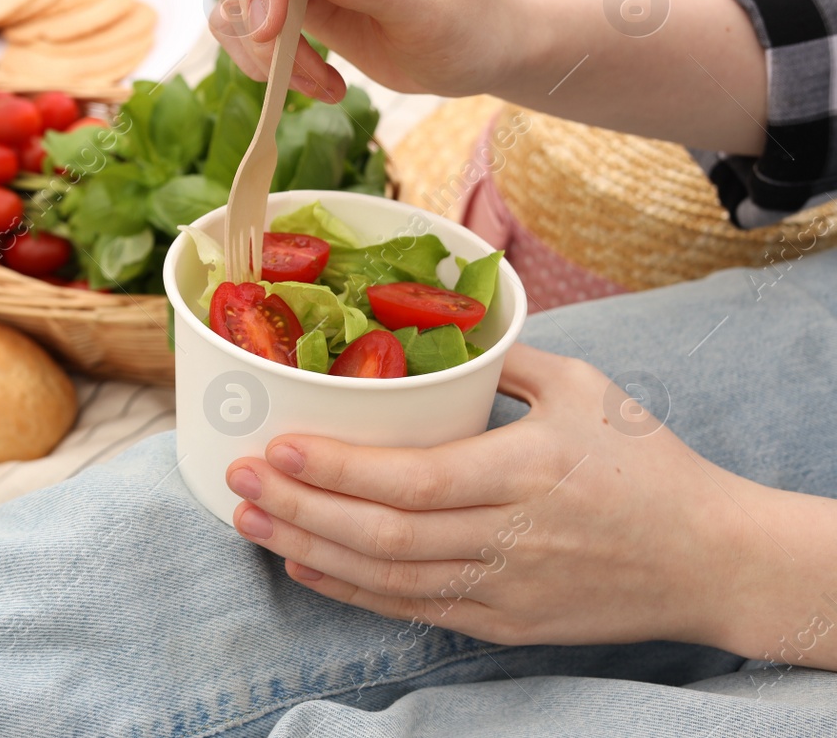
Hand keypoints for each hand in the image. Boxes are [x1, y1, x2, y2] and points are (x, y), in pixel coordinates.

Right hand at [209, 0, 528, 100]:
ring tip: (318, 84)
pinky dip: (262, 58)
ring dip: (265, 46)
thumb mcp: (433, 11)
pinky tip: (310, 82)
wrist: (474, 50)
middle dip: (264, 12)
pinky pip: (246, 16)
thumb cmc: (467, 26)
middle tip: (288, 71)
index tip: (270, 26)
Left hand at [222, 344, 777, 650]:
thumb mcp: (588, 388)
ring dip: (309, 550)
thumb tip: (432, 325)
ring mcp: (504, 589)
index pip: (415, 478)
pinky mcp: (504, 623)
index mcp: (528, 470)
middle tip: (238, 479)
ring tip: (250, 520)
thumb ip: (506, 360)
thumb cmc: (649, 463)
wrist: (712, 560)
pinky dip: (351, 591)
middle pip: (385, 534)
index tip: (279, 445)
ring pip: (388, 578)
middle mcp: (509, 537)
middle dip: (300, 508)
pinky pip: (412, 610)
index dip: (339, 468)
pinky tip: (303, 565)